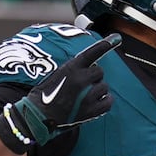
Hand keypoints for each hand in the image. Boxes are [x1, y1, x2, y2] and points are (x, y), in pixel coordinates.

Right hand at [4, 35, 119, 147]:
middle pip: (99, 72)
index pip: (91, 53)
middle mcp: (80, 80)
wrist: (38, 116)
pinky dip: (104, 101)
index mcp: (71, 68)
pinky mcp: (91, 111)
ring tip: (84, 97)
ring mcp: (87, 96)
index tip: (116, 39)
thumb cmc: (45, 95)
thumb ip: (73, 69)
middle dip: (93, 77)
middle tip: (81, 86)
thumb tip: (89, 67)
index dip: (104, 45)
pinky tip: (94, 103)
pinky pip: (108, 101)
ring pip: (104, 87)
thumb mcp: (56, 75)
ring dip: (97, 90)